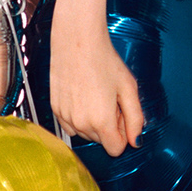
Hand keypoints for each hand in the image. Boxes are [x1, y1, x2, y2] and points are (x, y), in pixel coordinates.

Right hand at [49, 25, 143, 157]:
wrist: (78, 41)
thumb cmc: (104, 61)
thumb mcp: (129, 88)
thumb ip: (136, 118)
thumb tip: (136, 141)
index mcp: (101, 121)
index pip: (116, 149)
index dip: (123, 132)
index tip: (122, 113)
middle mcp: (81, 124)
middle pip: (101, 140)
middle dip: (109, 125)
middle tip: (110, 98)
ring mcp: (65, 117)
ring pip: (85, 134)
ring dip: (94, 121)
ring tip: (97, 94)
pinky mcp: (55, 109)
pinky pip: (71, 125)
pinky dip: (79, 116)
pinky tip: (83, 95)